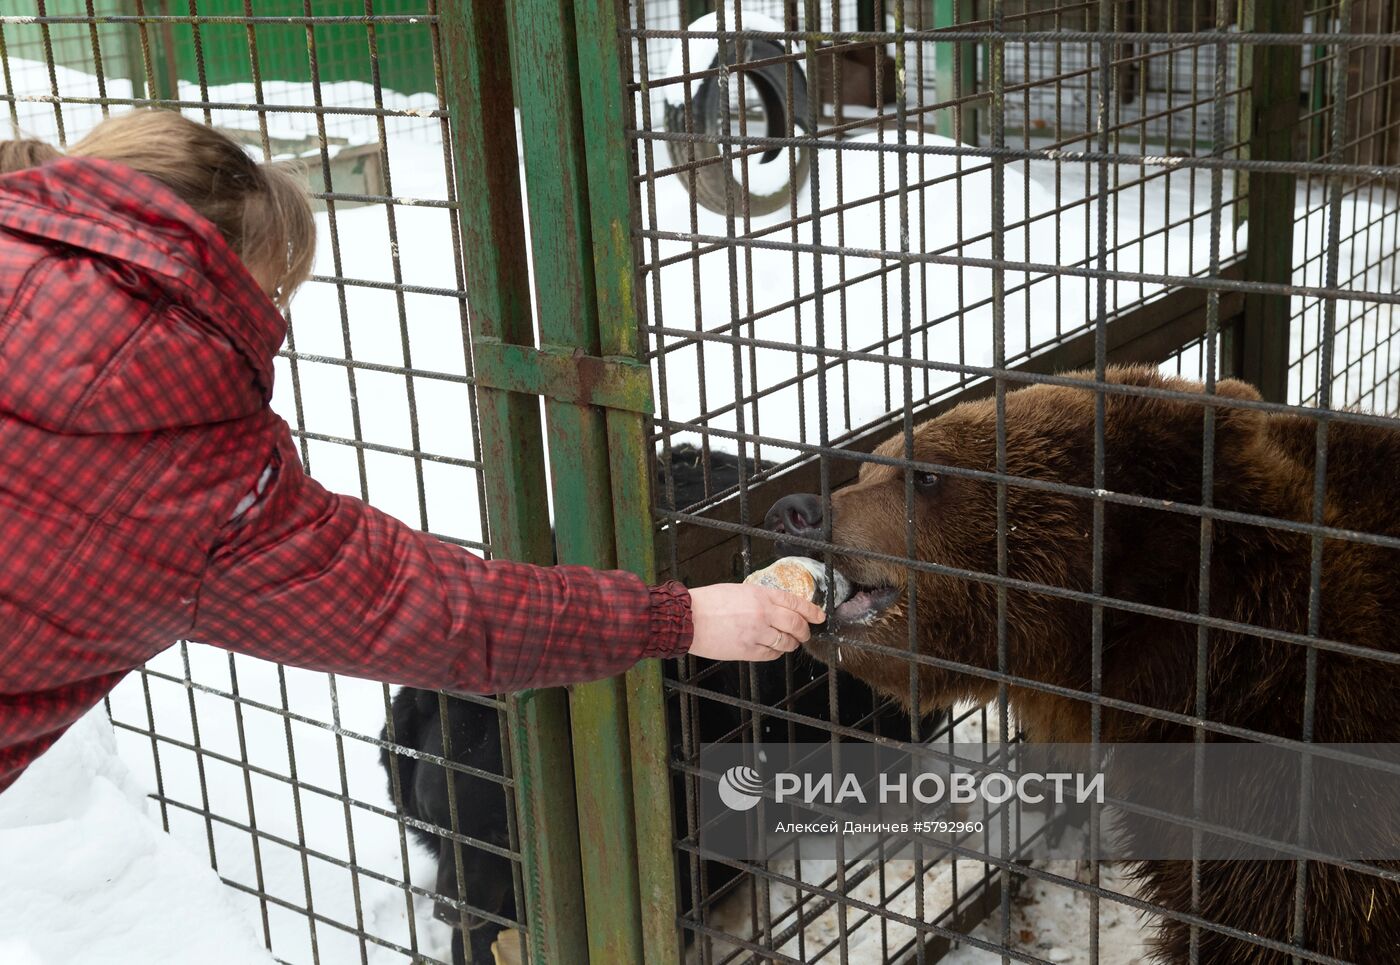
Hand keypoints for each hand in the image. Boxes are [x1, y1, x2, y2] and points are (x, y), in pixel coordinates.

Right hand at [687, 583, 825, 661]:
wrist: (688, 619)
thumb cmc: (708, 602)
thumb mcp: (738, 591)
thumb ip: (759, 599)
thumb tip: (775, 608)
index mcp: (761, 595)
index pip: (796, 602)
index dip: (812, 610)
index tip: (820, 616)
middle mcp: (763, 613)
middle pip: (796, 624)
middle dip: (805, 631)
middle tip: (806, 633)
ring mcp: (757, 633)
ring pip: (786, 642)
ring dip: (791, 644)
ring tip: (789, 643)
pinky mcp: (748, 650)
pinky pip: (771, 654)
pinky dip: (776, 653)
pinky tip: (773, 650)